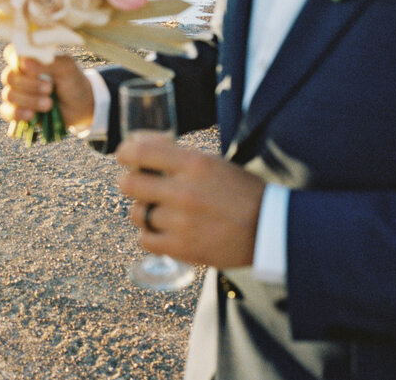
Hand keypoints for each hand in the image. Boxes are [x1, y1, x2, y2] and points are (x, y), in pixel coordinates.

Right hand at [0, 45, 94, 130]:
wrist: (80, 108)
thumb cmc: (73, 82)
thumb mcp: (66, 68)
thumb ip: (47, 62)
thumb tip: (24, 62)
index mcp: (29, 59)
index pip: (11, 53)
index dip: (16, 60)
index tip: (31, 66)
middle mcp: (19, 75)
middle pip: (9, 77)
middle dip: (29, 85)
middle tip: (49, 89)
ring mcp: (16, 93)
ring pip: (9, 95)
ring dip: (29, 100)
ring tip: (49, 104)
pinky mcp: (16, 111)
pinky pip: (7, 111)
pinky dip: (18, 113)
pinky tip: (32, 115)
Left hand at [116, 132, 265, 267]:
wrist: (270, 229)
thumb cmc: (241, 191)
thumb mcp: (213, 162)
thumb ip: (177, 156)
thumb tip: (138, 145)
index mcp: (194, 164)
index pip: (139, 151)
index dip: (125, 152)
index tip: (125, 156)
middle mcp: (184, 192)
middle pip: (128, 184)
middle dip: (130, 182)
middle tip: (140, 185)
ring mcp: (181, 222)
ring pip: (136, 213)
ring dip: (143, 210)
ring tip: (159, 210)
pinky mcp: (183, 248)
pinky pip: (145, 240)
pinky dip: (150, 235)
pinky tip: (163, 230)